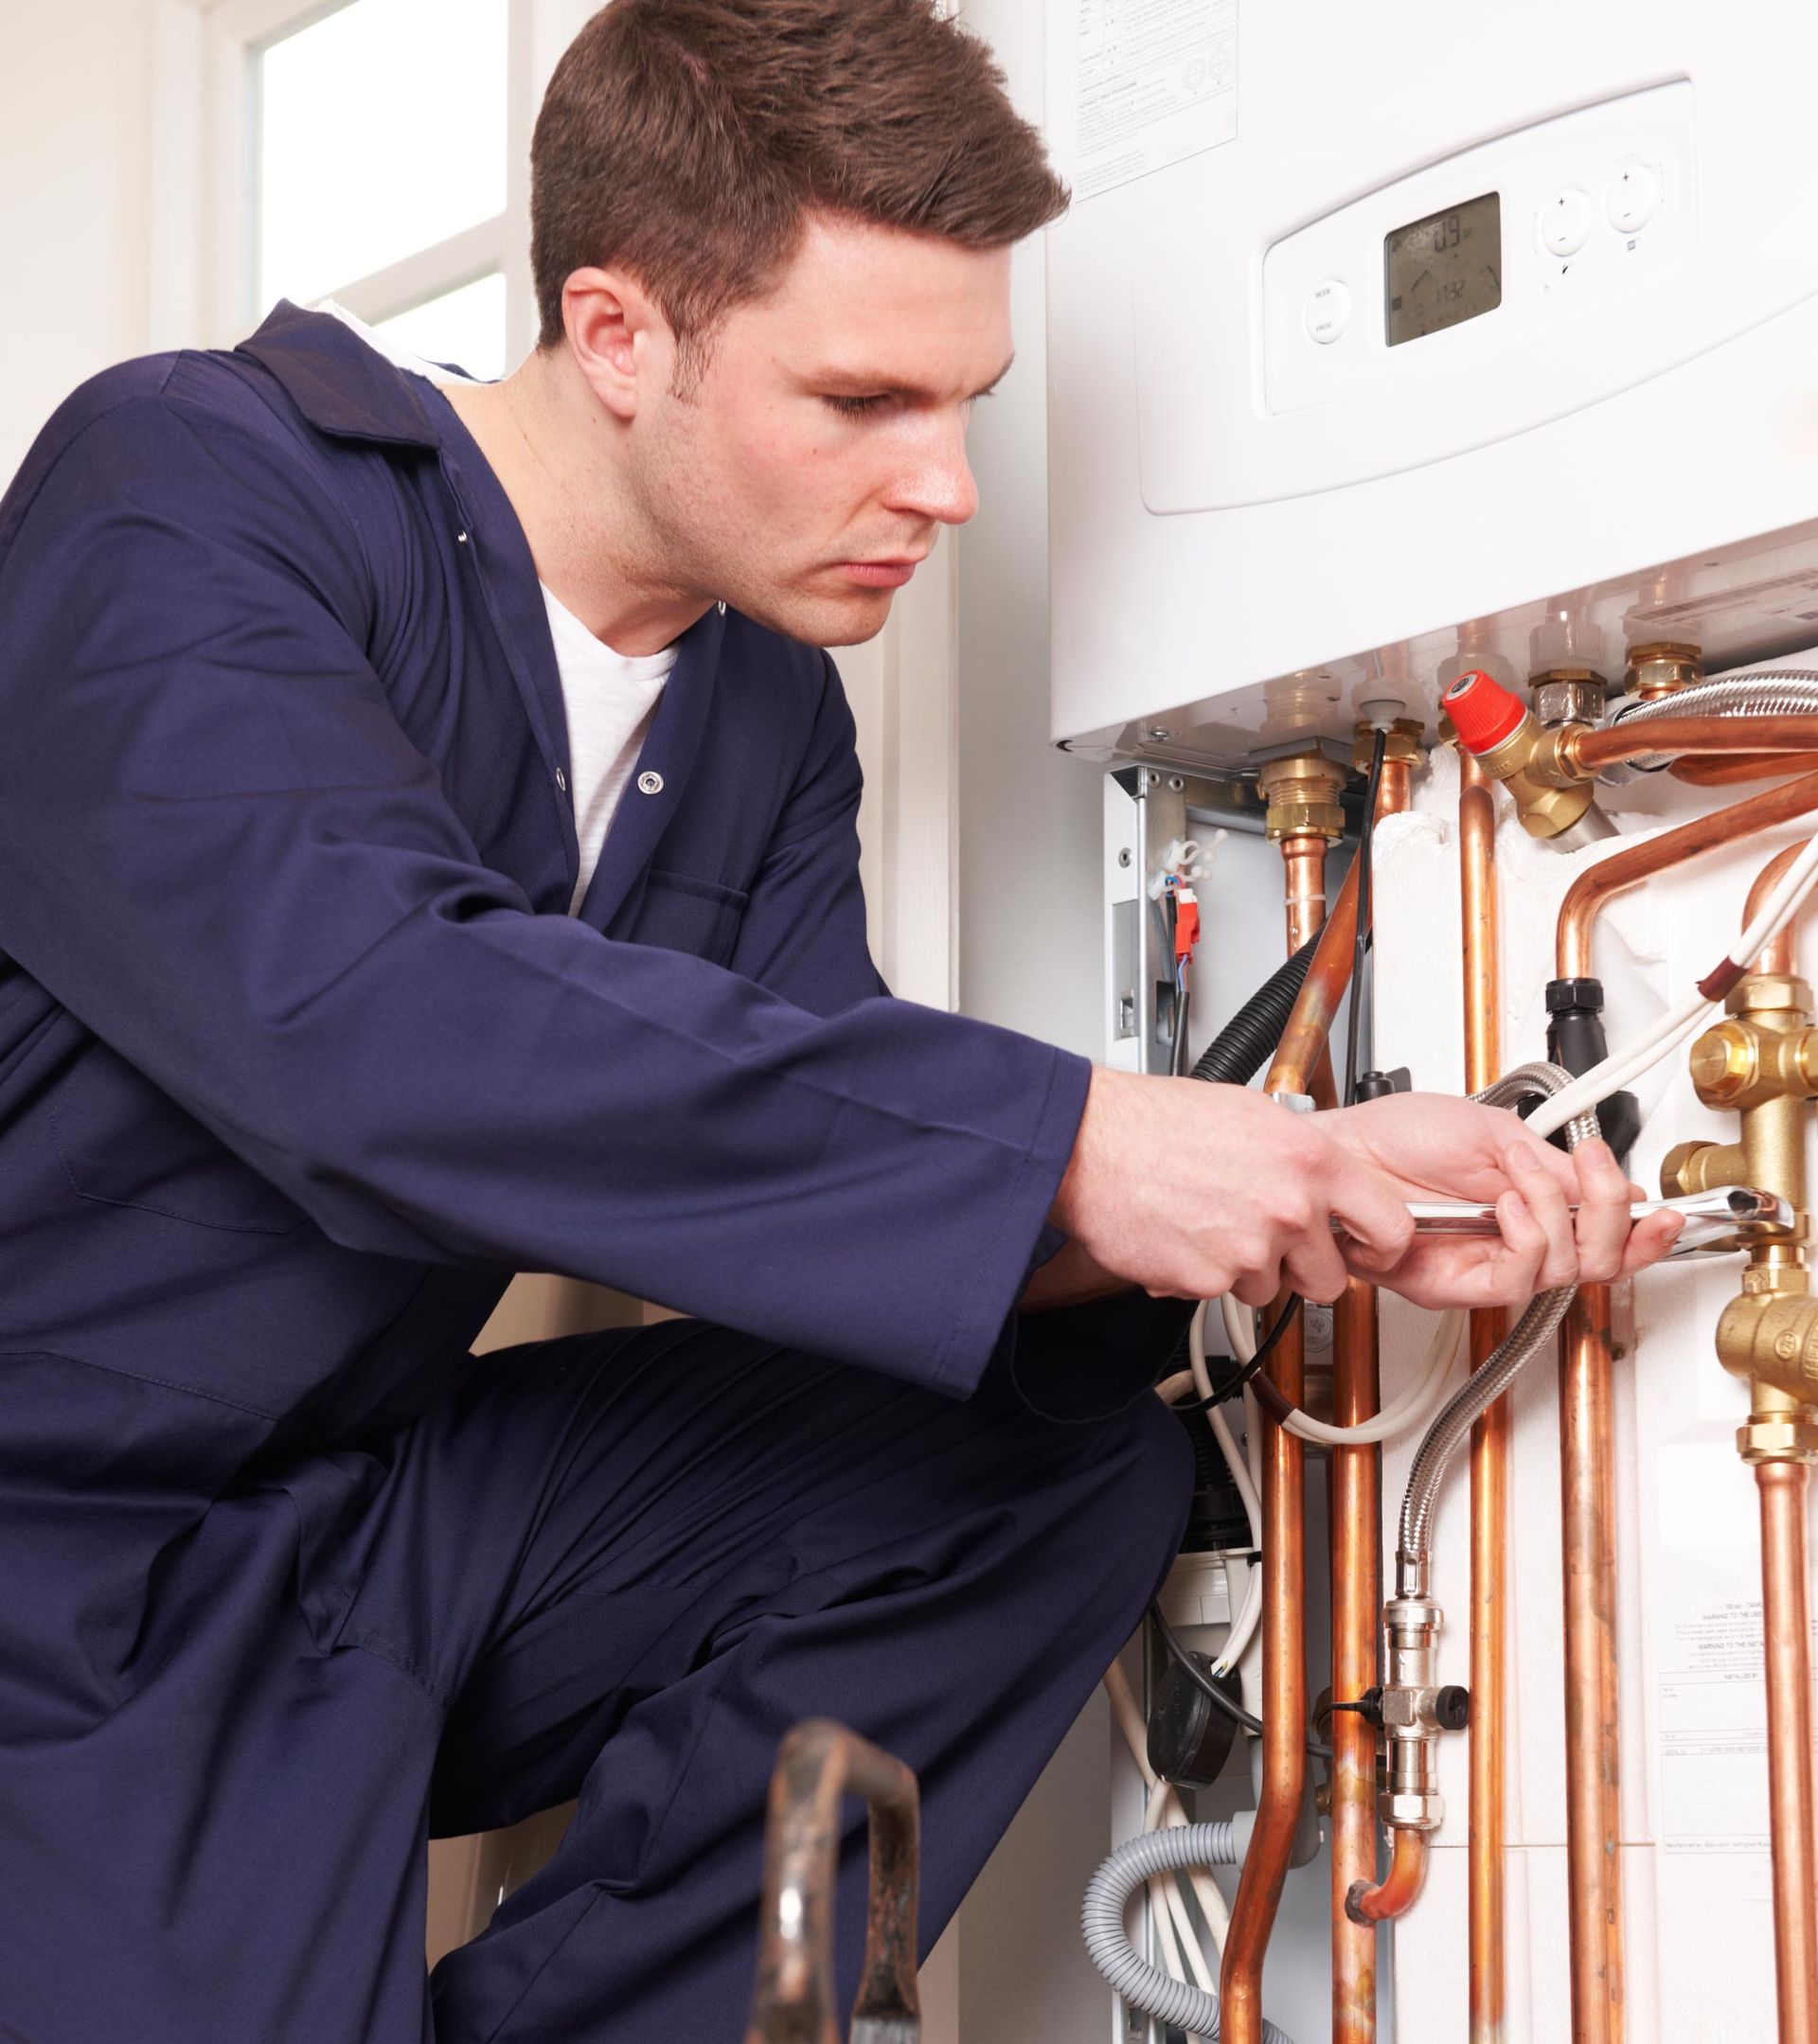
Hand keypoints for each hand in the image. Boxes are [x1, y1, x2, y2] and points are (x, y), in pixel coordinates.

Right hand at [1050, 1070, 1416, 1307]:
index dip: (1382, 1245)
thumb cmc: (1158, 1122)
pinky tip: (1184, 1233)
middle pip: (1329, 1278)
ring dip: (1245, 1268)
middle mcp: (1288, 1209)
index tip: (1369, 1248)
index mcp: (1310, 1162)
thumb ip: (1301, 1154)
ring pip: (1269, 1288)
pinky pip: (1219, 1292)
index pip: (1391, 1226)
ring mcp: (1249, 1250)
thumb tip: (1325, 1178)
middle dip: (1302, 1267)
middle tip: (1268, 1238)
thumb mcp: (1252, 1114)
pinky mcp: (1207, 1282)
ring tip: (1210, 1222)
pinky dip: (1202, 1273)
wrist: (1091, 1145)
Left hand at [1320, 1091, 1682, 1307]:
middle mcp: (1512, 1244)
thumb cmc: (1397, 1137)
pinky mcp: (1453, 1283)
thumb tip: (1615, 1187)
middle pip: (1600, 1264)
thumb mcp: (1495, 1136)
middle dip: (1613, 1216)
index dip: (1646, 1235)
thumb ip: (1555, 1169)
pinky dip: (1525, 1235)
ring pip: (1565, 1272)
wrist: (1343, 1148)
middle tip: (1593, 1171)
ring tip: (1518, 1173)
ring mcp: (1484, 1266)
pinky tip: (1506, 1205)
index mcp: (1530, 1207)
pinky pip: (1516, 1279)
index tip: (1669, 1213)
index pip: (1604, 1238)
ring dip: (1555, 1210)